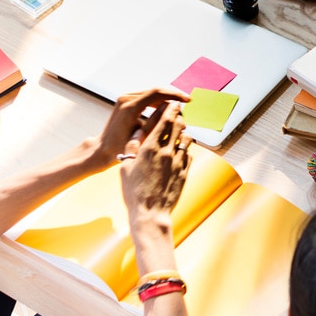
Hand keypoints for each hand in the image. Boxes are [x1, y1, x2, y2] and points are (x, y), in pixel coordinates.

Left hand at [98, 87, 189, 162]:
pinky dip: (157, 102)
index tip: (187, 100)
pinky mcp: (124, 101)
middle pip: (155, 91)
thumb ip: (158, 121)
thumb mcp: (143, 136)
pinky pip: (145, 97)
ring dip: (165, 99)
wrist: (102, 149)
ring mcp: (124, 98)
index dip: (174, 94)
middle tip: (186, 104)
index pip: (157, 93)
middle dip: (172, 96)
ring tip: (177, 111)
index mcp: (130, 107)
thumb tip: (175, 110)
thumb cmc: (120, 148)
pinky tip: (166, 110)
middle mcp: (126, 99)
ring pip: (151, 93)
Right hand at [120, 100, 190, 221]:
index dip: (169, 109)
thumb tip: (136, 132)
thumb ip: (132, 147)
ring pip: (186, 139)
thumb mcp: (126, 167)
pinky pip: (189, 154)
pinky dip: (186, 148)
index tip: (171, 102)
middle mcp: (166, 152)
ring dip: (184, 131)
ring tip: (181, 129)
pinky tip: (183, 149)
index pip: (163, 121)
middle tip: (178, 111)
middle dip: (178, 116)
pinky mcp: (185, 172)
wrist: (150, 213)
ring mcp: (177, 162)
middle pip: (177, 126)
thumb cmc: (134, 192)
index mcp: (149, 148)